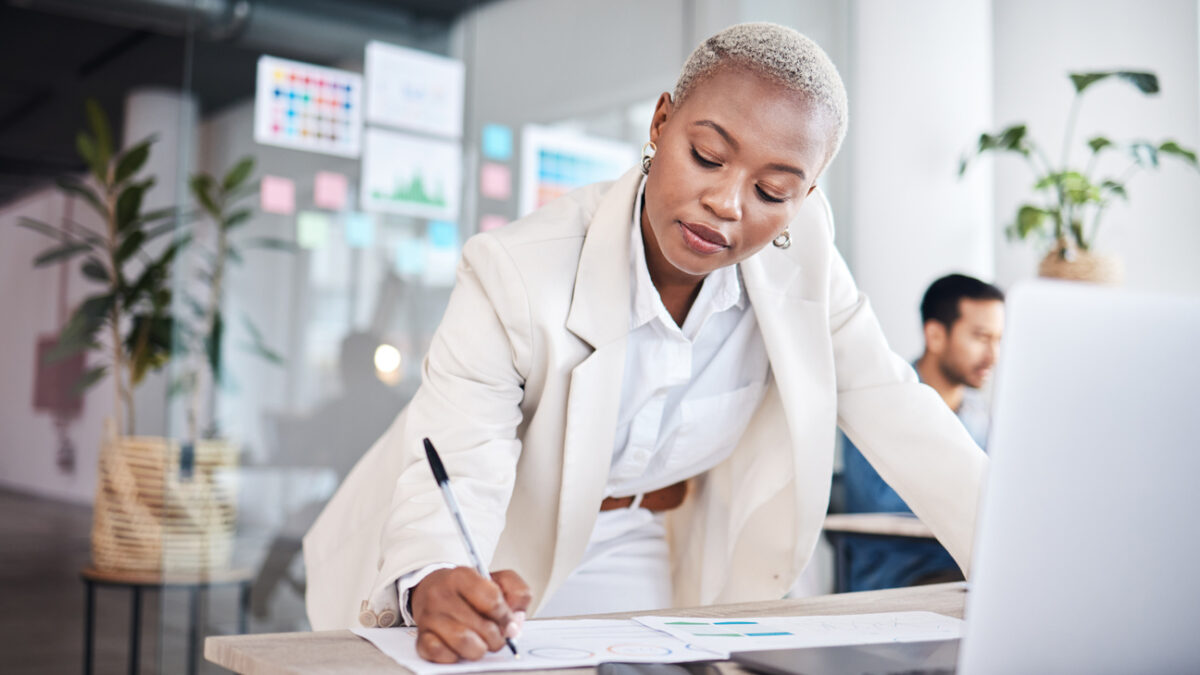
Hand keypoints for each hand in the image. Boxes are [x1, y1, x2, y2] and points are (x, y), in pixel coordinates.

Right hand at [411, 567, 531, 662]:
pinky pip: (441, 654)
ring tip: (480, 643)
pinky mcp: (421, 637)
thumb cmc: (470, 590)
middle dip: (497, 637)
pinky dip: (455, 656)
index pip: (492, 600)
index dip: (506, 616)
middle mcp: (441, 594)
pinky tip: (459, 648)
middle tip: (496, 635)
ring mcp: (429, 617)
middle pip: (482, 627)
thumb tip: (515, 621)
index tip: (508, 621)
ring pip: (464, 643)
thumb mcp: (499, 579)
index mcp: (462, 576)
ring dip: (479, 649)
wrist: (434, 590)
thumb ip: (518, 593)